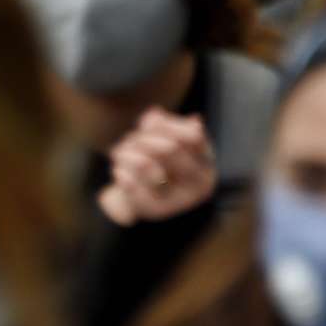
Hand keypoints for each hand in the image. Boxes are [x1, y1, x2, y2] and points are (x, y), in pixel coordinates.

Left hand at [99, 110, 217, 226]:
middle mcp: (198, 183)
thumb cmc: (157, 162)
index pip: (191, 136)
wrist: (142, 198)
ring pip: (146, 165)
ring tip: (120, 152)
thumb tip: (154, 115)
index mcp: (206, 162)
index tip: (151, 122)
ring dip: (128, 153)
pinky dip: (121, 172)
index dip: (166, 125)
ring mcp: (179, 199)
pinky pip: (132, 185)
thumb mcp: (163, 139)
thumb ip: (161, 125)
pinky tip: (119, 170)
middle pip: (168, 148)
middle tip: (133, 138)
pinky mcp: (154, 211)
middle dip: (144, 138)